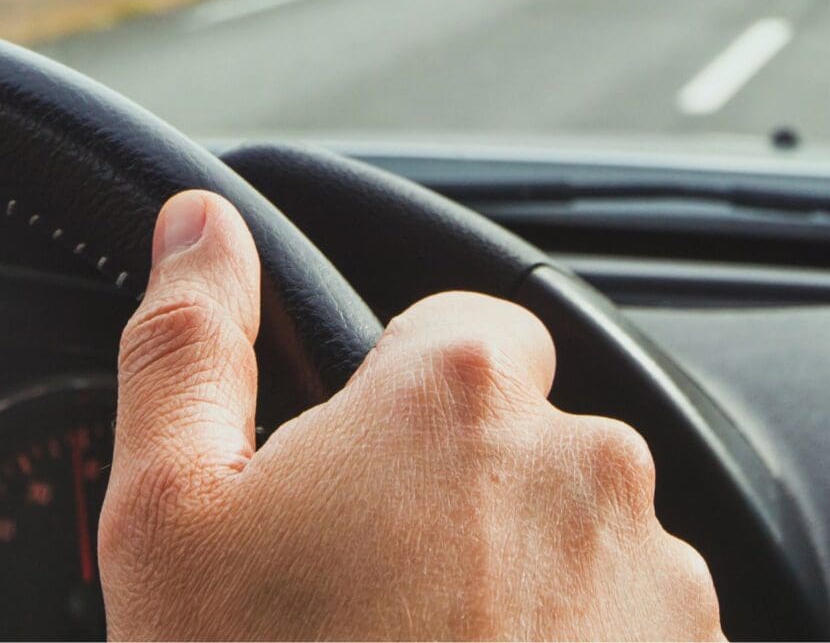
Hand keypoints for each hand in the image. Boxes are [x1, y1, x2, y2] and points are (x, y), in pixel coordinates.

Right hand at [101, 190, 723, 640]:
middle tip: (359, 612)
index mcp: (459, 394)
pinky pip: (631, 641)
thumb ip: (190, 347)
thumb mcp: (169, 523)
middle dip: (453, 506)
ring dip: (519, 595)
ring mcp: (660, 583)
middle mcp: (589, 464)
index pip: (451, 328)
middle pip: (520, 442)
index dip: (384, 406)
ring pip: (579, 549)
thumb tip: (200, 229)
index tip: (339, 494)